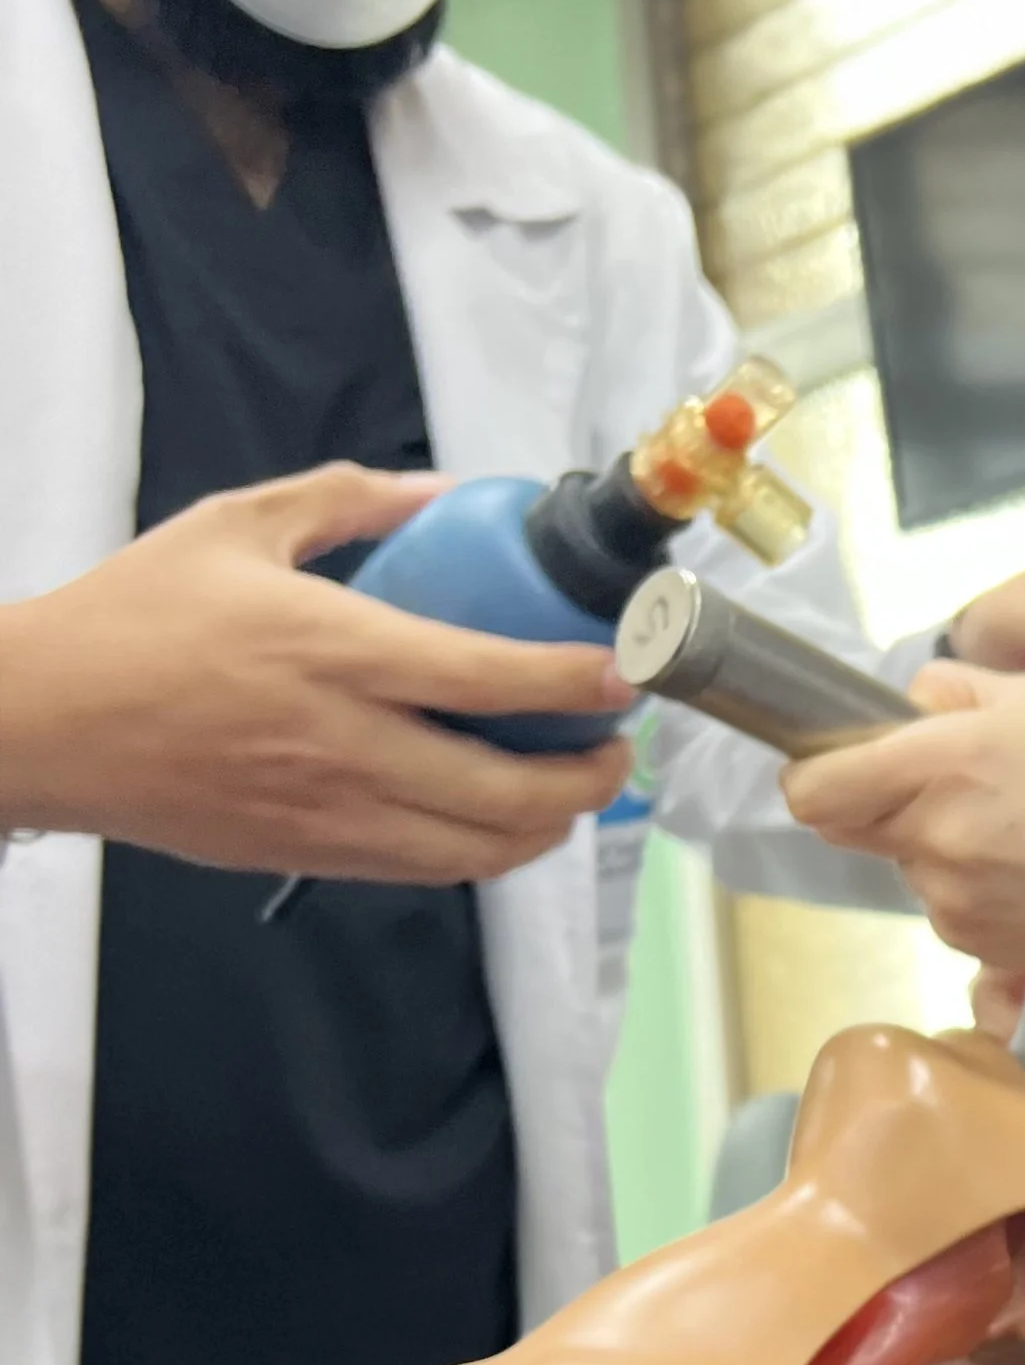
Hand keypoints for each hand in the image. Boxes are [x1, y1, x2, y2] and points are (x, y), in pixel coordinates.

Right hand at [0, 466, 636, 880]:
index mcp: (335, 651)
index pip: (491, 678)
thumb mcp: (237, 526)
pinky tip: (494, 818)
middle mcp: (346, 743)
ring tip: (569, 790)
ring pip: (479, 851)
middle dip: (589, 778)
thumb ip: (348, 501)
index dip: (576, 683)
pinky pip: (426, 871)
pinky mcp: (309, 855)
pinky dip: (481, 851)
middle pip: (510, 792)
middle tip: (613, 745)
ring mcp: (330, 812)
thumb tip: (440, 494)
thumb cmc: (133, 621)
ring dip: (547, 828)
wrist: (44, 722)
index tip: (626, 673)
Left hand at [786, 662, 1024, 1044]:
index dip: (812, 774)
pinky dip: (966, 885)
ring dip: (931, 843)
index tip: (833, 765)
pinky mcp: (967, 941)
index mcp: (945, 759)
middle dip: (875, 802)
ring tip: (1011, 832)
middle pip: (845, 823)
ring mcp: (947, 895)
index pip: (814, 786)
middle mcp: (933, 832)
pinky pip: (940, 901)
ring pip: (900, 860)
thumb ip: (953, 692)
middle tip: (941, 788)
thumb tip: (900, 705)